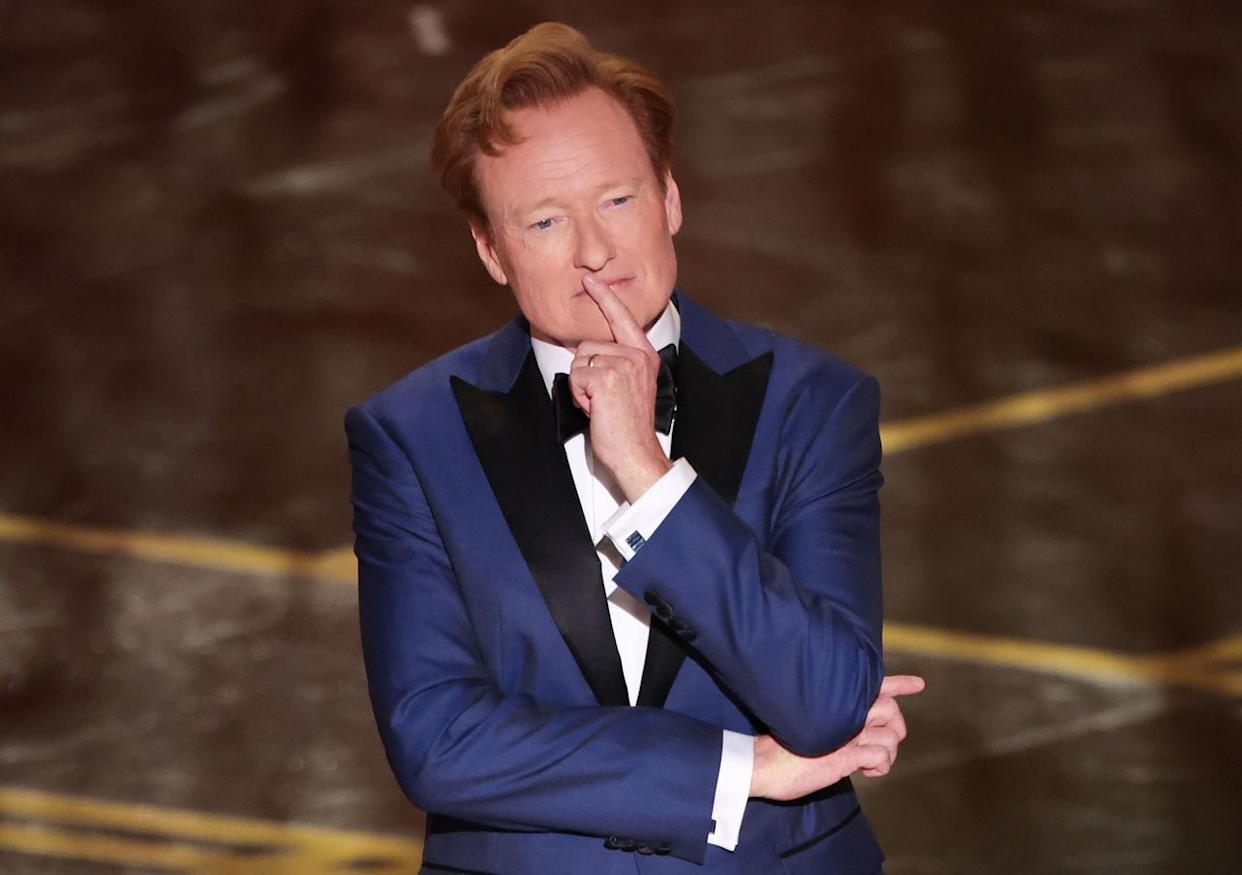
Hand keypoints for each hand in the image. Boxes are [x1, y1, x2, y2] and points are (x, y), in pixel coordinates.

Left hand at [568, 275, 671, 499]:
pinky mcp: (607, 379)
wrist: (636, 453)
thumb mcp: (630, 385)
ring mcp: (624, 366)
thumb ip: (617, 363)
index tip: (591, 281)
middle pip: (588, 344)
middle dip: (585, 372)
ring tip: (601, 404)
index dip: (605, 297)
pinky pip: (575, 376)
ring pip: (579, 360)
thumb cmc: (630, 425)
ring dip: (581, 385)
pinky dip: (578, 396)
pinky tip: (596, 408)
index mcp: (645, 355)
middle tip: (602, 398)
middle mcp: (637, 356)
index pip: (623, 318)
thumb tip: (587, 351)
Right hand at [749, 675, 925, 800]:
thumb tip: (851, 728)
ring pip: (890, 734)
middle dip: (897, 726)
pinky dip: (881, 765)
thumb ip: (832, 720)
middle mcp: (842, 713)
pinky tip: (868, 771)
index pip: (872, 686)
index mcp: (834, 703)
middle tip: (889, 739)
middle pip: (890, 709)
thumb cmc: (781, 748)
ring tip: (872, 762)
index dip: (899, 684)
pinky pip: (880, 755)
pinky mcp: (844, 757)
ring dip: (888, 751)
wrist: (761, 764)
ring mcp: (846, 734)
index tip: (919, 684)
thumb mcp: (809, 725)